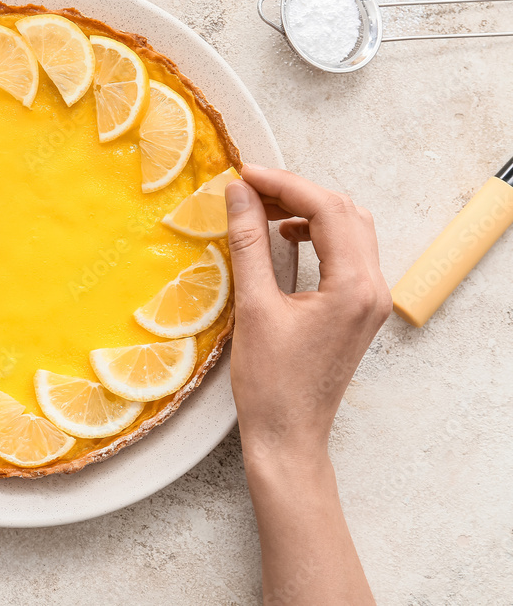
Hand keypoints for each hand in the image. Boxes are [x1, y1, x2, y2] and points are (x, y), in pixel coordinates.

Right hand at [226, 165, 391, 463]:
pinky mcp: (357, 310)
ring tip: (263, 208)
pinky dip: (316, 235)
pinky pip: (346, 253)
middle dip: (297, 192)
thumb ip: (249, 244)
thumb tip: (238, 195)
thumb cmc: (271, 384)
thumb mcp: (254, 308)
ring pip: (350, 230)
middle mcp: (373, 288)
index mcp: (354, 286)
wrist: (289, 436)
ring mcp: (370, 300)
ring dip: (309, 211)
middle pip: (345, 212)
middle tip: (251, 187)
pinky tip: (284, 238)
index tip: (244, 174)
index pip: (327, 210)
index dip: (284, 184)